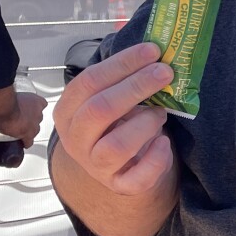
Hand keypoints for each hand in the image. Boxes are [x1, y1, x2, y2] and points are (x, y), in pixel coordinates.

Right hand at [0, 90, 45, 146]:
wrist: (3, 108)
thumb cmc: (6, 100)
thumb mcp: (16, 96)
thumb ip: (20, 100)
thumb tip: (14, 101)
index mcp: (37, 101)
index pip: (42, 105)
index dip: (34, 109)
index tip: (29, 110)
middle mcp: (39, 112)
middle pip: (38, 118)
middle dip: (31, 120)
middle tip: (22, 120)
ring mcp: (35, 124)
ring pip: (35, 130)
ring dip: (29, 130)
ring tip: (21, 131)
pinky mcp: (28, 134)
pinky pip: (29, 141)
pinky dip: (26, 143)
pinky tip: (23, 144)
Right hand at [52, 42, 174, 196]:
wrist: (122, 166)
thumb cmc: (119, 122)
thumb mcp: (115, 99)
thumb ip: (126, 79)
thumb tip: (155, 52)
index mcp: (69, 111)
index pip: (88, 82)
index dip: (122, 64)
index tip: (152, 51)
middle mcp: (76, 140)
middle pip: (99, 110)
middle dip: (136, 87)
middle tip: (165, 72)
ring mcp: (96, 165)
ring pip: (115, 146)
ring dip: (145, 124)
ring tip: (161, 113)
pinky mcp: (119, 184)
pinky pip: (136, 177)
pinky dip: (156, 159)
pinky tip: (164, 143)